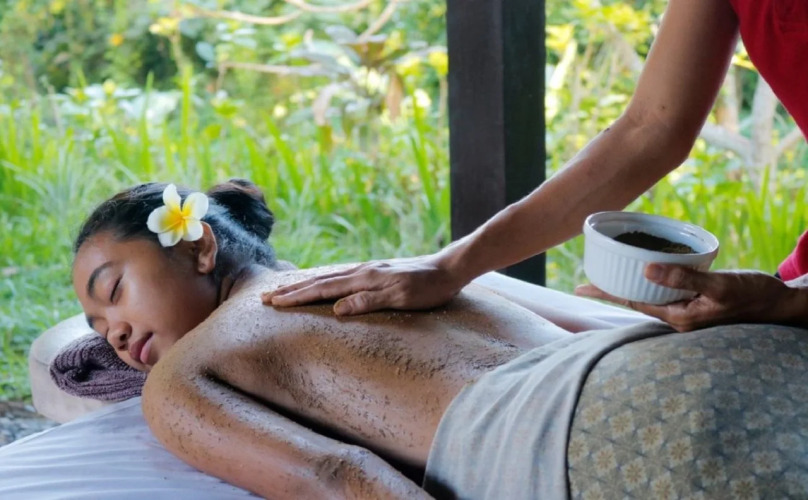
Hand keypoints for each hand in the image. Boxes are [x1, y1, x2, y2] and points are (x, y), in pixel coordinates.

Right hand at [262, 255, 466, 315]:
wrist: (449, 268)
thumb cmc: (428, 289)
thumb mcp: (401, 298)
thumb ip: (369, 302)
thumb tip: (336, 309)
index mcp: (364, 279)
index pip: (323, 289)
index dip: (297, 297)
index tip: (273, 303)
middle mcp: (362, 271)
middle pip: (320, 281)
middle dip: (292, 290)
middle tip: (266, 297)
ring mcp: (368, 270)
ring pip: (329, 278)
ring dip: (305, 285)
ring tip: (286, 290)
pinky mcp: (376, 273)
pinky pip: (341, 278)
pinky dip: (324, 282)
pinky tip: (323, 284)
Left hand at [575, 263, 794, 331]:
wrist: (781, 304)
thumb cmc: (754, 295)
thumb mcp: (720, 284)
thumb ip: (684, 278)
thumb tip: (645, 269)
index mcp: (679, 317)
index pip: (632, 301)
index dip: (606, 293)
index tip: (582, 287)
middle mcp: (679, 318)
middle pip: (635, 301)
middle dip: (610, 292)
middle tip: (583, 285)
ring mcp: (687, 312)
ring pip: (648, 297)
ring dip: (627, 287)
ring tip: (605, 278)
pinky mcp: (696, 305)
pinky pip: (664, 293)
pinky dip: (649, 282)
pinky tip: (643, 275)